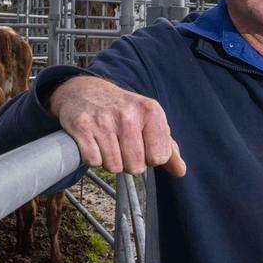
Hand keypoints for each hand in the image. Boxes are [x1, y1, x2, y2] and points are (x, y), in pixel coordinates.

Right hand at [47, 76, 185, 176]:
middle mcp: (128, 114)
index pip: (159, 158)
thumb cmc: (121, 109)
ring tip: (106, 143)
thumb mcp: (149, 120)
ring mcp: (104, 120)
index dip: (148, 157)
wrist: (85, 91)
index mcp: (151, 111)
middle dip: (127, 162)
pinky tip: (92, 142)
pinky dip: (92, 157)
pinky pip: (93, 161)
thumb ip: (167, 147)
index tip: (140, 144)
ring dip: (109, 161)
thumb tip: (180, 171)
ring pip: (114, 167)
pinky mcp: (82, 127)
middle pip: (136, 166)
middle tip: (120, 144)